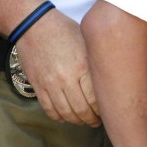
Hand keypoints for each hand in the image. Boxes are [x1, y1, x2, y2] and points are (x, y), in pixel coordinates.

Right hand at [16, 10, 100, 125]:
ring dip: (77, 121)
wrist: (35, 25)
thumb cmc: (65, 30)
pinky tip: (66, 117)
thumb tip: (111, 76)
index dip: (103, 108)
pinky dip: (58, 117)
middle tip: (98, 121)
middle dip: (92, 119)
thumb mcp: (87, 42)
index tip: (109, 110)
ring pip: (65, 113)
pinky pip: (48, 109)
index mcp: (82, 66)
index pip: (96, 98)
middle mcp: (66, 78)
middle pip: (82, 109)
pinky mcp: (37, 85)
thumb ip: (96, 61)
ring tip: (84, 121)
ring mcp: (50, 84)